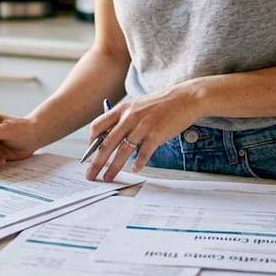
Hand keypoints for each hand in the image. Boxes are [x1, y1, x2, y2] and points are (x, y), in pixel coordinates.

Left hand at [84, 86, 199, 181]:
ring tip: (108, 178)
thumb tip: (110, 138)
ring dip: (113, 167)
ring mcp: (143, 126)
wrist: (186, 98)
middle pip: (106, 143)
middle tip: (90, 174)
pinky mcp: (156, 134)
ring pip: (122, 151)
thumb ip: (123, 119)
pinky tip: (134, 170)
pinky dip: (138, 163)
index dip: (90, 143)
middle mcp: (129, 117)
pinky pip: (143, 153)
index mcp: (122, 109)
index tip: (89, 155)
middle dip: (96, 162)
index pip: (97, 126)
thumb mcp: (137, 105)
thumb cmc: (161, 103)